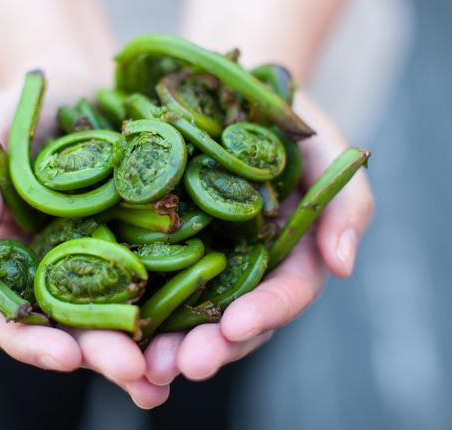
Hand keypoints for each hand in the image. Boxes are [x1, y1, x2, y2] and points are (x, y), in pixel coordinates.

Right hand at [0, 80, 169, 408]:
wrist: (79, 84)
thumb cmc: (22, 112)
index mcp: (16, 264)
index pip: (12, 319)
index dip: (34, 344)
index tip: (65, 355)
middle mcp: (63, 274)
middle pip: (77, 330)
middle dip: (104, 355)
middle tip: (136, 372)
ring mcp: (110, 261)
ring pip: (126, 317)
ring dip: (149, 350)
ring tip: (174, 371)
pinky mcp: (152, 244)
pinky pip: (169, 278)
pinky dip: (186, 304)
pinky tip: (211, 321)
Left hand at [140, 91, 373, 389]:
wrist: (224, 86)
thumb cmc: (284, 114)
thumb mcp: (326, 148)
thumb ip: (345, 203)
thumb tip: (344, 265)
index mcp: (288, 255)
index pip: (285, 293)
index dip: (264, 313)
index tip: (236, 326)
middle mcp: (242, 270)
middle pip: (231, 321)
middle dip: (209, 348)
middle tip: (181, 364)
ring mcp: (198, 262)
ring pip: (185, 316)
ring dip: (165, 345)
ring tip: (141, 366)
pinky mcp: (154, 247)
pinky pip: (141, 282)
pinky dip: (128, 309)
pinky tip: (106, 328)